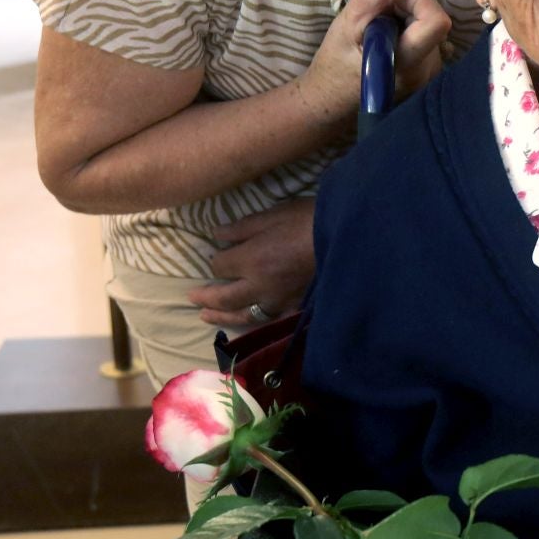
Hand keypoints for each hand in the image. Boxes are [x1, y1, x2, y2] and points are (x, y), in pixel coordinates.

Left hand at [187, 199, 314, 325]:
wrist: (346, 236)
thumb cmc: (308, 219)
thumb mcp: (272, 215)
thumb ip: (242, 228)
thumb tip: (215, 236)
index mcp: (251, 259)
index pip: (220, 266)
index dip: (216, 261)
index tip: (219, 254)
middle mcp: (259, 285)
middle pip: (224, 297)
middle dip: (206, 297)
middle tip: (192, 298)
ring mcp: (278, 300)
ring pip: (244, 315)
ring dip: (223, 316)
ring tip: (207, 316)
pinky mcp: (295, 306)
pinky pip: (271, 320)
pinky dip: (256, 323)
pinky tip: (249, 322)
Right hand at [294, 0, 450, 130]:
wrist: (333, 101)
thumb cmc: (334, 66)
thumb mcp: (344, 29)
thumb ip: (368, 1)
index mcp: (408, 62)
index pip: (437, 21)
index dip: (416, 2)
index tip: (389, 4)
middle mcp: (427, 72)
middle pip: (433, 21)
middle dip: (406, 9)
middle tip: (377, 18)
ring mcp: (431, 76)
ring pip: (431, 29)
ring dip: (407, 20)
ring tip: (380, 32)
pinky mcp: (431, 74)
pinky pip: (429, 40)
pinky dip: (410, 32)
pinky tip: (389, 43)